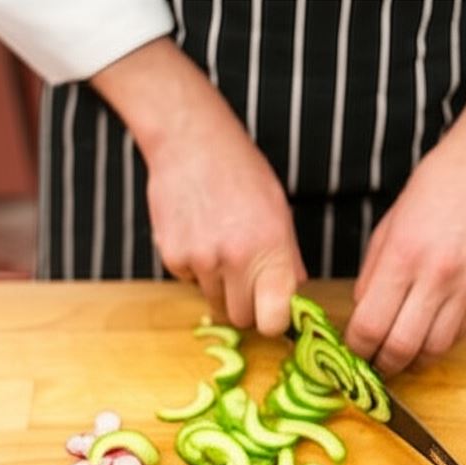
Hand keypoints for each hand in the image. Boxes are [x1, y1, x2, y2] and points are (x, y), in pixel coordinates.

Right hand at [93, 39, 304, 335]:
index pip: (274, 320)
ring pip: (213, 302)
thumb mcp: (279, 212)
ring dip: (220, 287)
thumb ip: (287, 258)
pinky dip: (194, 269)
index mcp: (271, 250)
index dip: (274, 322)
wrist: (190, 142)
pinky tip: (199, 235)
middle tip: (247, 281)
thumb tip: (294, 294)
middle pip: (241, 319)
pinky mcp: (172, 257)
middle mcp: (236, 260)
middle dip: (246, 307)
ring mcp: (201, 261)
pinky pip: (188, 281)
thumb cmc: (241, 172)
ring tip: (222, 247)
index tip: (272, 313)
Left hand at [345, 63, 465, 373]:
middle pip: (403, 346)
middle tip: (376, 366)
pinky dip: (442, 342)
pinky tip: (429, 335)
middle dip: (384, 365)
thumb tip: (363, 315)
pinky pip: (463, 332)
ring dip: (414, 360)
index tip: (354, 351)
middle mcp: (437, 276)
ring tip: (402, 356)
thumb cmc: (430, 192)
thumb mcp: (386, 229)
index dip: (358, 347)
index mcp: (402, 257)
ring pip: (436, 348)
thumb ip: (372, 276)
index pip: (371, 324)